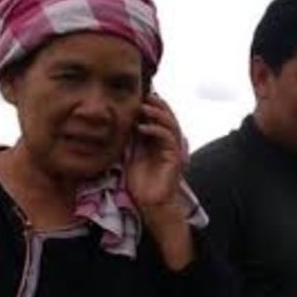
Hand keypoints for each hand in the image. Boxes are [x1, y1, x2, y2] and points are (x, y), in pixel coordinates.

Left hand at [125, 92, 188, 208]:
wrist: (149, 202)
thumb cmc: (139, 181)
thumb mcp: (131, 152)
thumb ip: (131, 136)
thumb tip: (121, 118)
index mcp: (160, 139)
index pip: (160, 115)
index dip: (152, 103)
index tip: (138, 94)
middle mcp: (170, 142)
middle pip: (169, 115)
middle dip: (157, 104)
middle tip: (143, 95)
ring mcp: (174, 149)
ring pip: (171, 124)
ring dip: (157, 113)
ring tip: (143, 107)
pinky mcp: (175, 158)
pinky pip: (168, 138)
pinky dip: (155, 130)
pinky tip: (141, 127)